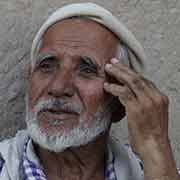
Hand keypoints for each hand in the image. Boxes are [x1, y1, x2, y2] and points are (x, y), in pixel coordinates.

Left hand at [104, 58, 178, 179]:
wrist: (154, 147)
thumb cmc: (151, 133)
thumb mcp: (152, 114)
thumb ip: (144, 102)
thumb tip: (130, 95)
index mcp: (160, 98)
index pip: (144, 80)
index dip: (131, 73)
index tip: (122, 68)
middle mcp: (155, 97)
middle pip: (138, 77)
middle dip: (124, 68)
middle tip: (113, 62)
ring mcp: (147, 102)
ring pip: (131, 80)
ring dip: (118, 73)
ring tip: (108, 68)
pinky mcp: (137, 108)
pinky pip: (124, 92)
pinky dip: (114, 88)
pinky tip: (107, 86)